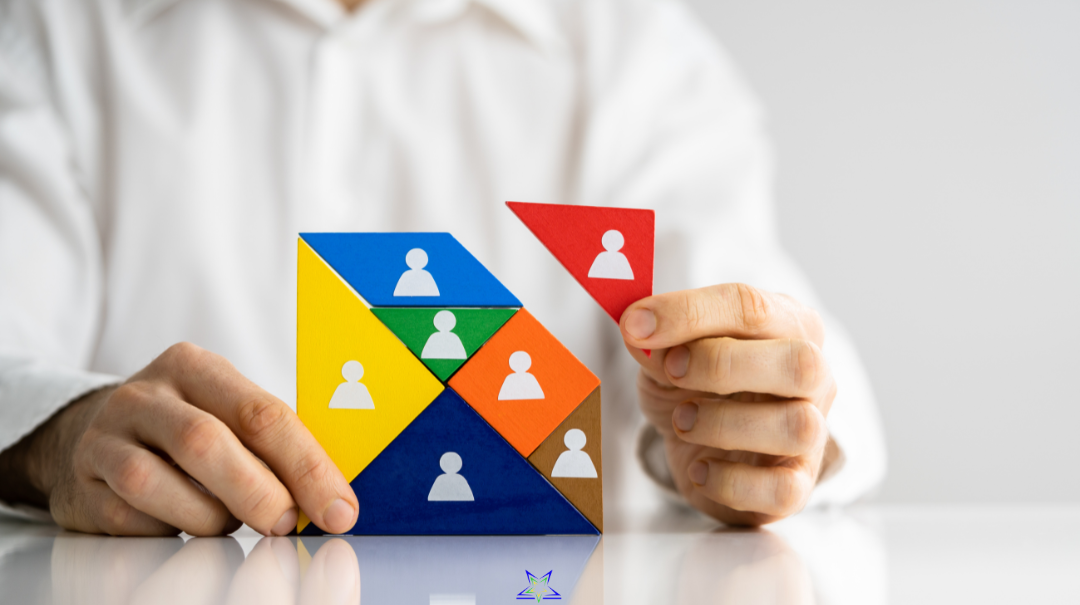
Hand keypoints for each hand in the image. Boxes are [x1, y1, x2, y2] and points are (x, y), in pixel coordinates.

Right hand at [0, 342, 357, 535]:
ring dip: (207, 515)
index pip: (262, 413)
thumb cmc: (187, 427)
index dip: (307, 465)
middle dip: (257, 492)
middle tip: (285, 524)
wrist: (94, 435)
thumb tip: (332, 495)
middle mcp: (145, 395)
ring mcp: (106, 437)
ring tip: (227, 521)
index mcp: (195, 367)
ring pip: (155, 483)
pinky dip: (166, 529)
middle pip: (206, 442)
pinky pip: (128, 518)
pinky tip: (181, 523)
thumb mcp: (227, 413)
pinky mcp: (84, 484)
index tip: (338, 508)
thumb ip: (272, 442)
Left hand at [621, 284, 836, 525]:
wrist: (699, 449)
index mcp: (788, 324)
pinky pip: (782, 490)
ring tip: (682, 421)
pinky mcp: (797, 485)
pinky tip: (700, 469)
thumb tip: (640, 328)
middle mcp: (813, 376)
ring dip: (724, 423)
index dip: (690, 312)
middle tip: (672, 370)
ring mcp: (812, 433)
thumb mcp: (667, 356)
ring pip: (798, 426)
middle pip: (801, 362)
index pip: (751, 306)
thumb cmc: (693, 388)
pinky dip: (730, 482)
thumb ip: (658, 341)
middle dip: (724, 364)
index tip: (636, 324)